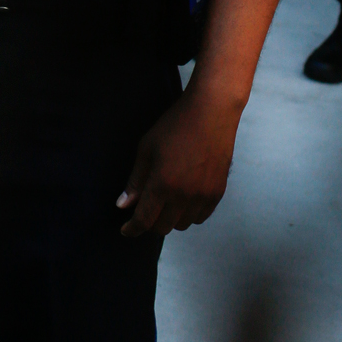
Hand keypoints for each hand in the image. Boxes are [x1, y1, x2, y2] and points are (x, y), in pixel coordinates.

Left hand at [117, 86, 240, 238]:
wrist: (211, 112)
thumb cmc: (174, 126)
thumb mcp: (147, 149)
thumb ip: (135, 181)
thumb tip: (123, 205)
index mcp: (163, 184)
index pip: (144, 220)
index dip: (132, 229)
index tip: (126, 230)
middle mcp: (184, 196)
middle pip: (163, 227)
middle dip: (150, 222)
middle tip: (146, 208)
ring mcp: (203, 196)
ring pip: (183, 224)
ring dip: (171, 218)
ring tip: (167, 200)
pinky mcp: (218, 192)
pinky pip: (201, 217)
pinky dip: (189, 214)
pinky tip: (184, 199)